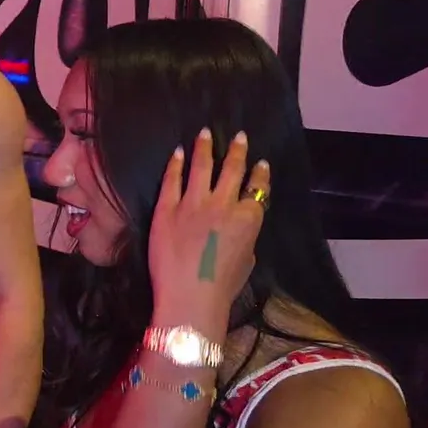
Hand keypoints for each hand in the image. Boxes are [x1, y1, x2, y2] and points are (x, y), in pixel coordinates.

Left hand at [147, 128, 270, 326]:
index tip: (260, 162)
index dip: (260, 174)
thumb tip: (239, 226)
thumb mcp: (247, 260)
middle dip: (236, 150)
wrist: (190, 295)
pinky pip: (172, 179)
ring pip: (202, 166)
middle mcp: (223, 204)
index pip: (258, 188)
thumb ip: (245, 236)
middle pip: (232, 169)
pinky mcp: (166, 208)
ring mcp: (193, 203)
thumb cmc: (222, 286)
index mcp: (248, 219)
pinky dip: (176, 163)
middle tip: (237, 135)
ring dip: (205, 147)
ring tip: (205, 132)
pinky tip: (177, 152)